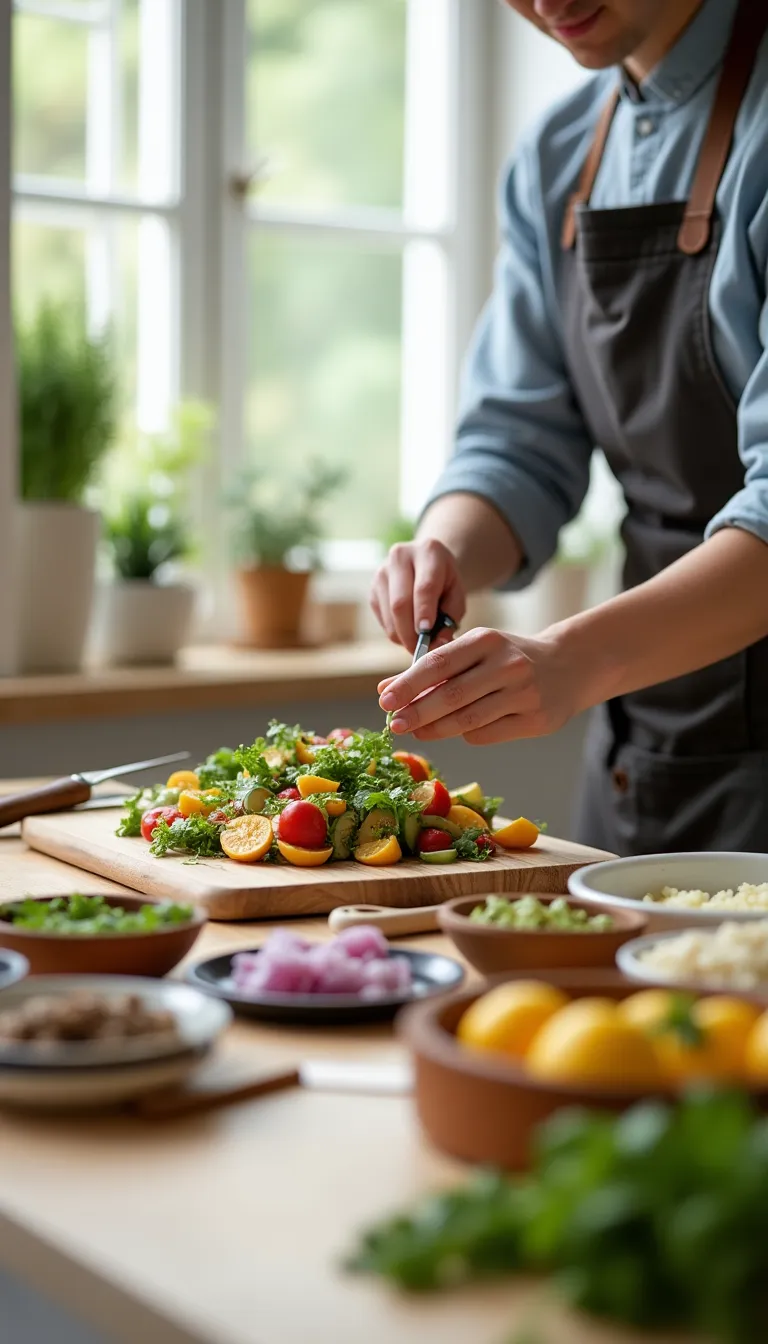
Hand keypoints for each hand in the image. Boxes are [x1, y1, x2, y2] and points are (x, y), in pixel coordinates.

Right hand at [370, 538, 465, 653]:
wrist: (427, 563)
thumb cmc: (446, 582)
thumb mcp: (457, 595)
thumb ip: (450, 618)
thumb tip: (437, 645)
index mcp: (428, 552)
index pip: (424, 587)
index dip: (424, 613)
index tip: (427, 635)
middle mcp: (401, 557)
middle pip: (400, 602)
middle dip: (410, 632)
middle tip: (422, 651)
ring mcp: (382, 572)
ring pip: (389, 613)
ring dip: (403, 635)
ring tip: (419, 641)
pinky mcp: (373, 588)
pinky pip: (382, 619)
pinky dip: (395, 631)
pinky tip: (408, 629)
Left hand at [378, 625, 589, 744]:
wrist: (569, 666)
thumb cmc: (508, 658)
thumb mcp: (474, 651)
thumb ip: (433, 668)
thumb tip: (386, 688)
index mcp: (488, 640)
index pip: (439, 663)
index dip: (408, 684)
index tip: (385, 699)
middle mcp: (507, 665)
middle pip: (451, 695)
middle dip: (417, 712)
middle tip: (394, 724)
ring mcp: (524, 694)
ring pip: (468, 719)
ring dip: (436, 729)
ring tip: (415, 731)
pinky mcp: (535, 720)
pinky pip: (487, 734)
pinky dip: (466, 734)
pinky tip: (457, 730)